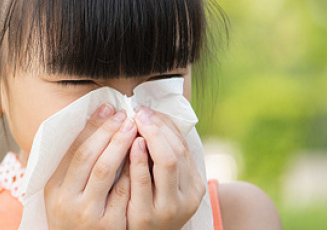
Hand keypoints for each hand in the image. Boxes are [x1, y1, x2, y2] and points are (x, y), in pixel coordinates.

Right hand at [44, 104, 137, 229]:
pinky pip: (125, 193)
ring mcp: (92, 216)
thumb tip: (92, 124)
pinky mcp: (112, 226)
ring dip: (123, 146)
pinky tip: (142, 154)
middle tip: (126, 115)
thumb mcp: (60, 191)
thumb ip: (69, 164)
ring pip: (108, 173)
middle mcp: (70, 202)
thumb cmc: (71, 215)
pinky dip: (133, 170)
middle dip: (110, 132)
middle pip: (91, 158)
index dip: (92, 127)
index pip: (74, 150)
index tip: (108, 108)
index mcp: (55, 189)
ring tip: (136, 128)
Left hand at [128, 106, 205, 229]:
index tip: (148, 110)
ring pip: (166, 163)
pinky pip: (143, 182)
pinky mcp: (145, 216)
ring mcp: (168, 208)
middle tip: (140, 111)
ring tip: (137, 120)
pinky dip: (138, 159)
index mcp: (194, 186)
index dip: (165, 125)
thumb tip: (150, 118)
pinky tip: (131, 143)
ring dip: (151, 137)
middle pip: (177, 151)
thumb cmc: (151, 206)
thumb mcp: (166, 186)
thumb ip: (163, 159)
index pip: (183, 146)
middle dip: (158, 127)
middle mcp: (187, 197)